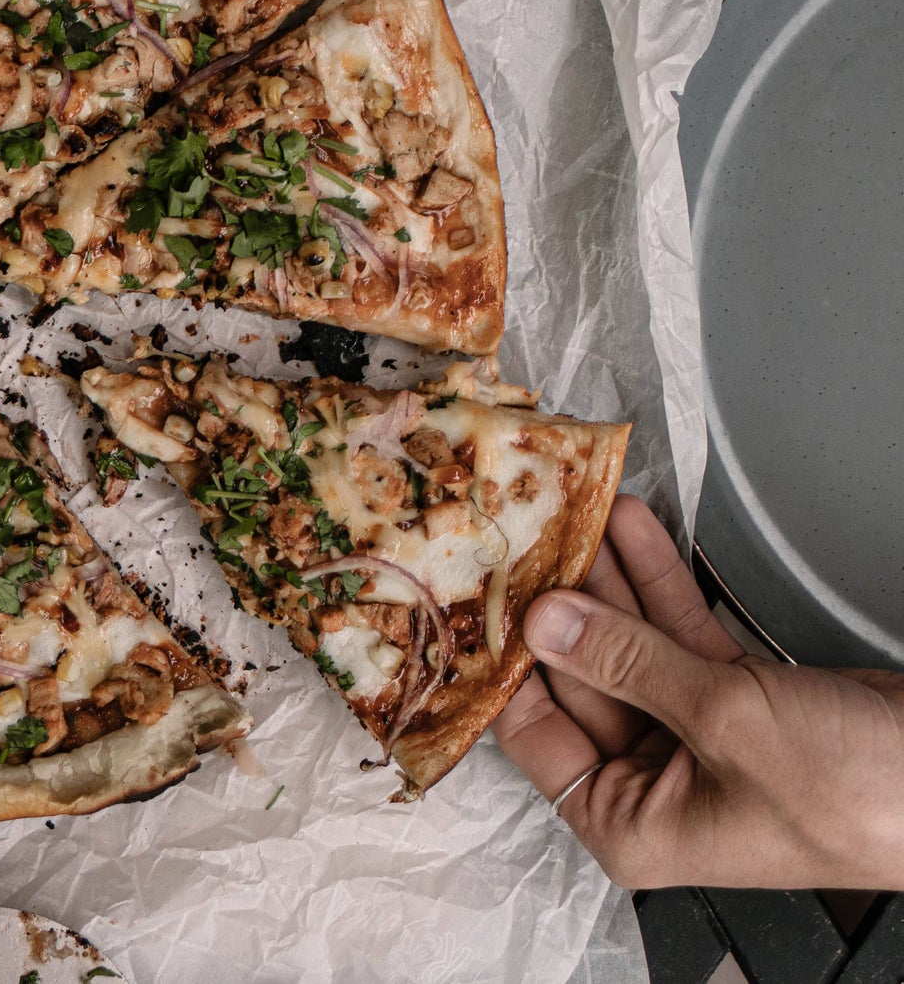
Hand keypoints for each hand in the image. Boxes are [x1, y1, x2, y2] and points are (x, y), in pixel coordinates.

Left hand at [491, 495, 903, 889]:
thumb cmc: (862, 795)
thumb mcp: (725, 723)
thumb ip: (629, 664)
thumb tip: (547, 622)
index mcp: (631, 825)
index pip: (534, 735)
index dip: (504, 665)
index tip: (475, 598)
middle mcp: (655, 786)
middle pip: (579, 678)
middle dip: (555, 602)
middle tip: (521, 534)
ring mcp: (695, 737)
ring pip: (627, 644)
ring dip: (603, 578)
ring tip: (569, 511)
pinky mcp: (737, 698)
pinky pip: (677, 633)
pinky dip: (656, 582)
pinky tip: (630, 528)